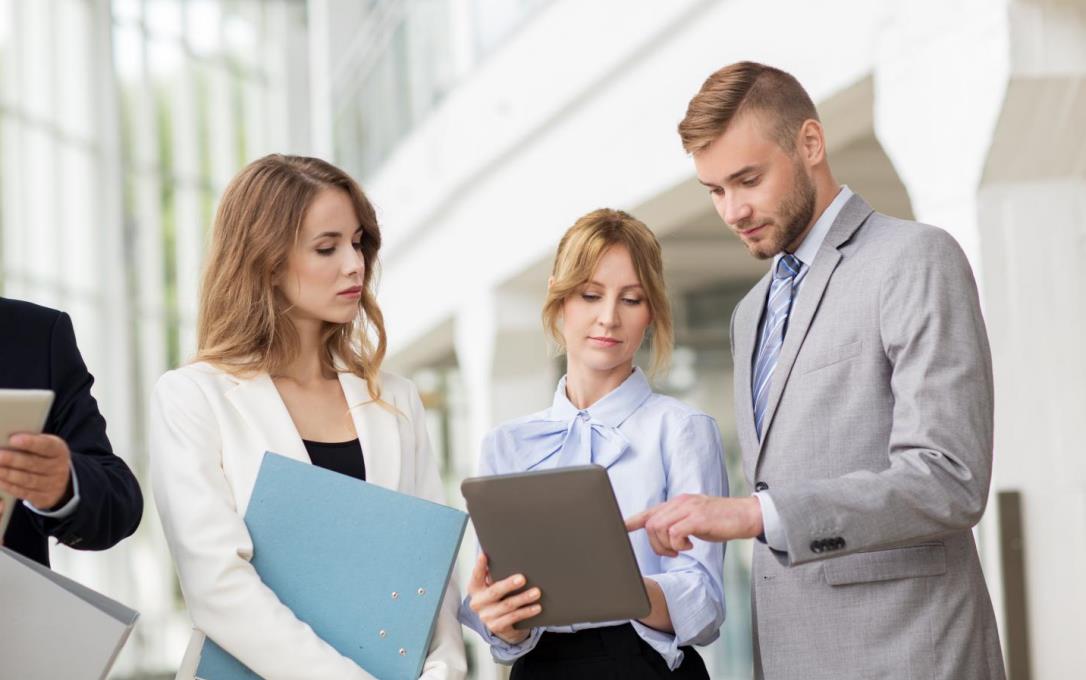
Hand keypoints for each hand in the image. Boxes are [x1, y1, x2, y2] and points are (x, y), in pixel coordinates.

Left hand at [0, 434, 72, 510]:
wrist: (58, 479)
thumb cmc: (43, 457)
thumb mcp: (43, 447)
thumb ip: (29, 443)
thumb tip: (6, 441)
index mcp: (59, 450)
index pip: (46, 445)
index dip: (30, 442)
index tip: (12, 439)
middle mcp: (59, 468)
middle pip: (35, 464)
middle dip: (14, 460)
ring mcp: (53, 485)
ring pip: (29, 480)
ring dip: (9, 475)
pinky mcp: (45, 498)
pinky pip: (25, 493)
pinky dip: (10, 487)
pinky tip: (0, 482)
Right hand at [466, 552, 541, 644]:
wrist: (501, 625)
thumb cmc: (498, 598)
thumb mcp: (493, 587)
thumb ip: (495, 575)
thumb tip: (509, 560)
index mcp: (475, 589)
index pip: (476, 576)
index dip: (479, 566)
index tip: (484, 555)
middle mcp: (477, 603)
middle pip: (494, 592)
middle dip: (509, 584)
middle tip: (522, 578)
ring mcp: (486, 616)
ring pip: (507, 605)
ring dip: (523, 598)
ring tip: (536, 592)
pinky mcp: (496, 627)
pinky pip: (513, 618)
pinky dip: (526, 612)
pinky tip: (536, 607)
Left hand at [625, 494, 762, 556]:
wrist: (747, 515)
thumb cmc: (722, 520)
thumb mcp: (696, 519)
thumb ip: (679, 523)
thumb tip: (664, 535)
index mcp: (678, 503)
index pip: (650, 511)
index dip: (632, 521)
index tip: (620, 528)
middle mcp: (680, 502)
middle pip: (651, 523)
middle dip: (656, 544)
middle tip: (672, 552)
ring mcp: (689, 509)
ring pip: (660, 528)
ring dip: (666, 545)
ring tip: (681, 549)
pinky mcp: (698, 518)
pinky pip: (675, 533)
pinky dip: (678, 544)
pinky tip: (690, 546)